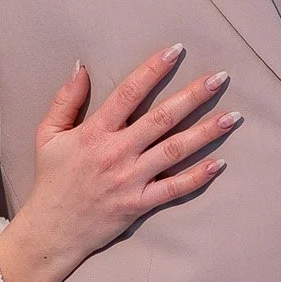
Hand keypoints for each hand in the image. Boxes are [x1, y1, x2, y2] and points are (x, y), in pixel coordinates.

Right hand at [0, 46, 235, 281]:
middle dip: (194, 95)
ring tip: (232, 116)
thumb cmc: (51, 180)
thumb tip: (81, 67)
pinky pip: (174, 188)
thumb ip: (65, 100)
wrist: (51, 230)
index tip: (176, 50)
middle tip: (221, 77)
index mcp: (94, 132)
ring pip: (175, 150)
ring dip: (206, 132)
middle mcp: (116, 152)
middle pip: (162, 118)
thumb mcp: (48, 135)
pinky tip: (220, 163)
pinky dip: (198, 177)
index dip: (154, 69)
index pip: (129, 93)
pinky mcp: (139, 204)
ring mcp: (130, 179)